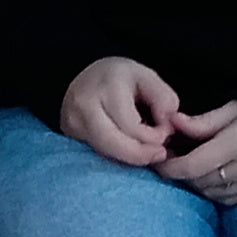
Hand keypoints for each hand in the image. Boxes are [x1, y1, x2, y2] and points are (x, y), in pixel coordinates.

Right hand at [58, 56, 185, 167]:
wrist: (85, 77)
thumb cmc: (120, 78)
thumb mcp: (147, 77)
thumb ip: (164, 98)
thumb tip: (167, 124)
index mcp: (106, 86)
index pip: (130, 126)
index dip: (153, 137)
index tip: (165, 133)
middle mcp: (83, 105)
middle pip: (111, 145)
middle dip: (139, 156)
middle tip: (159, 154)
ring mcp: (71, 123)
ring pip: (102, 154)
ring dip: (128, 158)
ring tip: (145, 151)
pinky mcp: (69, 136)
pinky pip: (95, 155)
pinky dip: (115, 158)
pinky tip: (127, 151)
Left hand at [155, 99, 236, 205]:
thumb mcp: (232, 111)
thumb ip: (201, 122)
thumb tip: (171, 122)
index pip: (194, 165)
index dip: (171, 167)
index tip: (157, 162)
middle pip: (200, 181)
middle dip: (181, 173)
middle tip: (170, 160)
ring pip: (210, 193)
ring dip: (195, 182)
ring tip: (189, 166)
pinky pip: (225, 199)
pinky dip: (211, 190)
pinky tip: (209, 176)